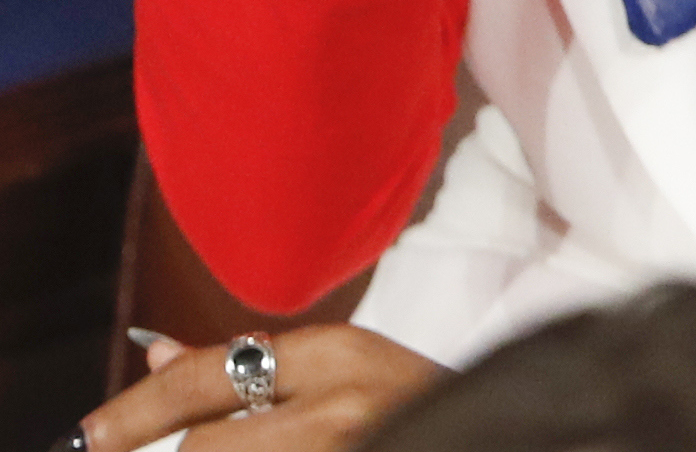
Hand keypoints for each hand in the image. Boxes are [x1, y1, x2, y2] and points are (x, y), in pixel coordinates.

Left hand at [79, 327, 441, 450]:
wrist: (506, 430)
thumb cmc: (423, 410)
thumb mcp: (347, 373)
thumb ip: (258, 365)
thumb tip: (157, 354)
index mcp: (341, 354)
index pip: (206, 378)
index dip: (132, 413)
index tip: (89, 439)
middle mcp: (343, 407)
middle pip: (204, 447)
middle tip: (210, 445)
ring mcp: (350, 447)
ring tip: (278, 442)